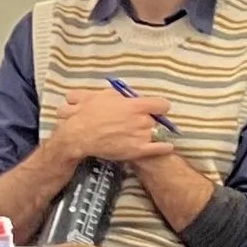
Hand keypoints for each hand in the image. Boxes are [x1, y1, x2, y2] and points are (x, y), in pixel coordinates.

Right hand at [51, 86, 177, 164]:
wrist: (79, 136)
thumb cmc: (89, 113)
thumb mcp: (103, 95)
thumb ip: (119, 96)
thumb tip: (124, 96)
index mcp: (136, 105)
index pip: (160, 104)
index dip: (158, 106)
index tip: (156, 109)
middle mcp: (142, 120)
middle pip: (155, 120)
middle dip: (148, 121)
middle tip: (138, 123)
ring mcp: (141, 136)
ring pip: (156, 133)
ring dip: (152, 134)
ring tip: (145, 135)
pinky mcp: (138, 151)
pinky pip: (159, 149)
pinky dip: (164, 147)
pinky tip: (167, 146)